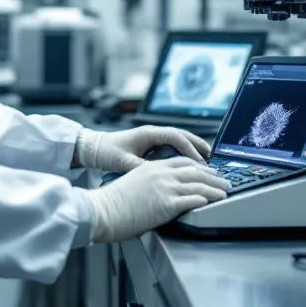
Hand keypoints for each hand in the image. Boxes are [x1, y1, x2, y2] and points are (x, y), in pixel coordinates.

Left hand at [75, 126, 210, 172]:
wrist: (93, 148)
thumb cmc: (107, 152)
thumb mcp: (123, 162)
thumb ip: (141, 167)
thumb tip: (157, 174)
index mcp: (148, 133)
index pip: (176, 137)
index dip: (190, 149)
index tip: (199, 161)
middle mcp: (152, 132)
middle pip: (181, 135)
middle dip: (197, 144)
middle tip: (211, 156)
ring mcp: (152, 137)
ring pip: (178, 139)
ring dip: (192, 146)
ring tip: (206, 157)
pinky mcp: (150, 143)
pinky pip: (172, 145)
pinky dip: (183, 151)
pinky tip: (189, 161)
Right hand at [84, 158, 228, 242]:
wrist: (102, 210)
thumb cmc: (112, 203)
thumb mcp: (132, 183)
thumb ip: (149, 183)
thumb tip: (159, 191)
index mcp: (152, 167)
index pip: (183, 162)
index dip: (199, 166)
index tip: (209, 171)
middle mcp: (160, 174)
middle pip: (195, 171)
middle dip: (213, 176)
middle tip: (224, 181)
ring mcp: (164, 188)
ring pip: (198, 184)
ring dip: (215, 189)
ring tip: (225, 192)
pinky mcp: (166, 204)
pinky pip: (193, 200)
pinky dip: (206, 200)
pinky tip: (213, 201)